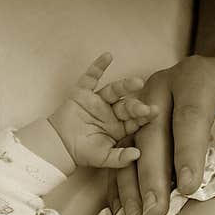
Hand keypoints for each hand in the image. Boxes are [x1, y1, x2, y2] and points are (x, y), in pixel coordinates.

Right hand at [47, 53, 155, 168]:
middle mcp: (112, 112)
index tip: (154, 112)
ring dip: (125, 85)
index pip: (135, 120)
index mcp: (120, 127)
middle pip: (127, 106)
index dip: (144, 116)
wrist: (59, 145)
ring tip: (137, 82)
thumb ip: (120, 158)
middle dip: (136, 106)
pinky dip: (98, 66)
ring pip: (114, 91)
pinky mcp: (83, 92)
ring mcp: (98, 101)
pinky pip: (91, 77)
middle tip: (144, 107)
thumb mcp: (103, 159)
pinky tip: (108, 56)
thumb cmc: (83, 152)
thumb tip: (137, 154)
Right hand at [107, 55, 214, 214]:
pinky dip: (123, 184)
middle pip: (152, 132)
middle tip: (156, 211)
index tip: (190, 187)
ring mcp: (145, 108)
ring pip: (131, 146)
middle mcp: (163, 88)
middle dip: (152, 175)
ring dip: (132, 184)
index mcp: (197, 77)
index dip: (188, 152)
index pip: (190, 115)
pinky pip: (123, 155)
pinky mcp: (137, 126)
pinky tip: (127, 211)